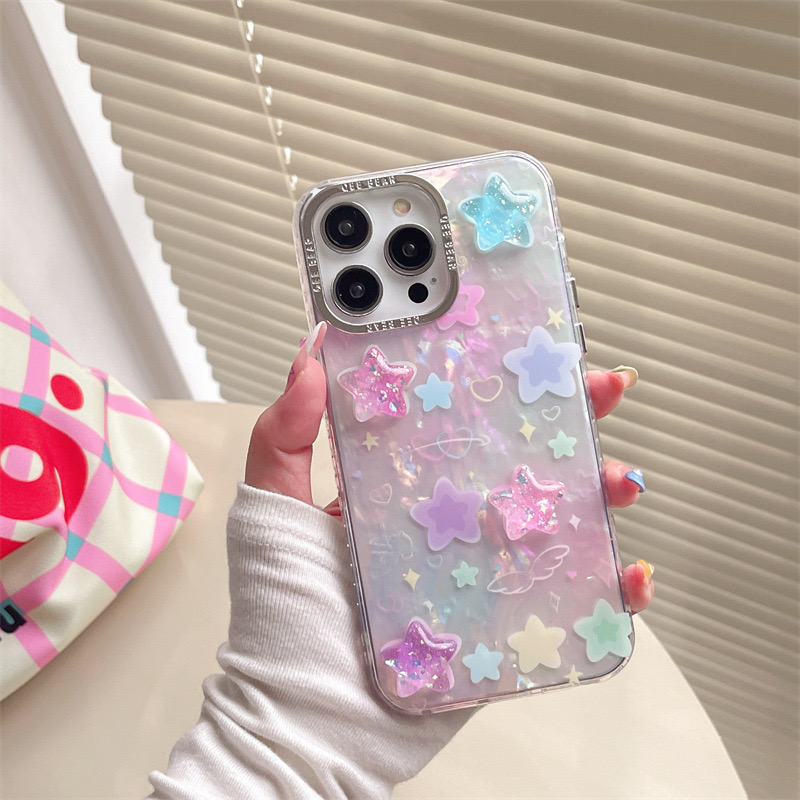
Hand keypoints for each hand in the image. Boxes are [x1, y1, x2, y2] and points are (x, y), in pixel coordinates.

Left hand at [246, 323, 653, 613]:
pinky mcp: (504, 621)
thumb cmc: (283, 617)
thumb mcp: (272, 510)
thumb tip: (312, 352)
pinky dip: (612, 585)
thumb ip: (285, 435)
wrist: (308, 721)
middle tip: (601, 390)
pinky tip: (631, 571)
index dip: (496, 377)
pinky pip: (570, 598)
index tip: (528, 343)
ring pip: (556, 517)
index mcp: (402, 482)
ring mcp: (481, 567)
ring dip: (600, 492)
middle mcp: (450, 517)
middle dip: (569, 418)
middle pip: (520, 456)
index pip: (457, 415)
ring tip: (619, 480)